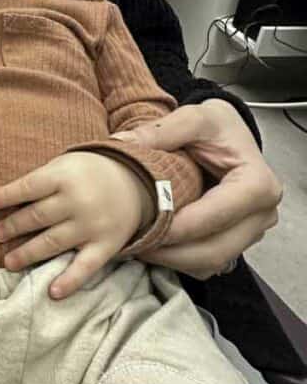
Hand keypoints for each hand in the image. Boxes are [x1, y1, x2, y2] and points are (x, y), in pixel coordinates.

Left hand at [0, 151, 152, 298]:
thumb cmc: (87, 174)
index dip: (7, 196)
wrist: (135, 182)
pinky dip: (70, 281)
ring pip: (53, 242)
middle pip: (38, 216)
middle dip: (13, 227)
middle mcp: (77, 201)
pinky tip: (53, 292)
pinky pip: (85, 267)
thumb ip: (40, 181)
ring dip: (28, 254)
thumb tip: (4, 200)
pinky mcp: (105, 246)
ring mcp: (91, 225)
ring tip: (8, 261)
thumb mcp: (64, 165)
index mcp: (64, 177)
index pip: (29, 187)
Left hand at [110, 99, 281, 278]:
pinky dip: (178, 261)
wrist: (226, 138)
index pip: (218, 215)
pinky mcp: (235, 244)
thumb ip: (161, 130)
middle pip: (215, 249)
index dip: (181, 226)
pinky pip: (206, 265)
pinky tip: (153, 245)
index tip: (146, 226)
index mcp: (258, 184)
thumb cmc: (216, 130)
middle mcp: (261, 214)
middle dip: (171, 251)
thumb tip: (122, 142)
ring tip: (137, 245)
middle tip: (132, 243)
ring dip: (171, 260)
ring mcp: (250, 233)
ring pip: (210, 263)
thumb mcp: (193, 118)